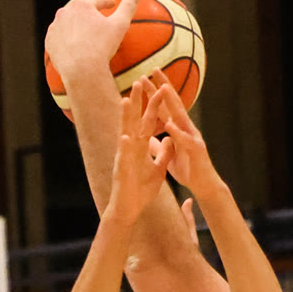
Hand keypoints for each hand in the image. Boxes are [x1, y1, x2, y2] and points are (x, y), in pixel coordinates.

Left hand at [45, 0, 137, 85]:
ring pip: (67, 23)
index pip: (97, 1)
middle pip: (80, 10)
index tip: (111, 5)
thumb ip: (128, 7)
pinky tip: (71, 45)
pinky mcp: (49, 42)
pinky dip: (65, 39)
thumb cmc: (102, 47)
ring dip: (75, 25)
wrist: (81, 71)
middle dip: (88, 13)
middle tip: (95, 18)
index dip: (106, 3)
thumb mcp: (119, 26)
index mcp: (82, 5)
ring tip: (82, 31)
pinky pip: (59, 38)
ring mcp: (55, 27)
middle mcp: (66, 12)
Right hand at [104, 80, 172, 229]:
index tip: (158, 88)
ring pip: (125, 134)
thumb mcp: (158, 169)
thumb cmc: (140, 191)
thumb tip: (170, 140)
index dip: (154, 107)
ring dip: (125, 118)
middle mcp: (131, 149)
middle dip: (137, 102)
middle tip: (138, 81)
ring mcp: (125, 159)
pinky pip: (124, 159)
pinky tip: (125, 137)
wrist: (129, 210)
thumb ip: (163, 154)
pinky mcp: (122, 172)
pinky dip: (124, 148)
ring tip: (126, 100)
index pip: (148, 123)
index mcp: (141, 148)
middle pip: (135, 121)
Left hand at [143, 76, 218, 197]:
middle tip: (153, 69)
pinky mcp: (196, 150)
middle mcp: (186, 129)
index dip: (154, 93)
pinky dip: (177, 132)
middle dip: (163, 86)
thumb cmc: (187, 170)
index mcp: (178, 129)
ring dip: (172, 102)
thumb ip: (158, 145)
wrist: (203, 186)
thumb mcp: (168, 157)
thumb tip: (147, 137)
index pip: (164, 107)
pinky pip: (185, 140)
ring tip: (163, 87)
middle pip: (173, 104)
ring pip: (181, 116)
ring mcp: (192, 137)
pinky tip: (169, 124)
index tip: (143, 78)